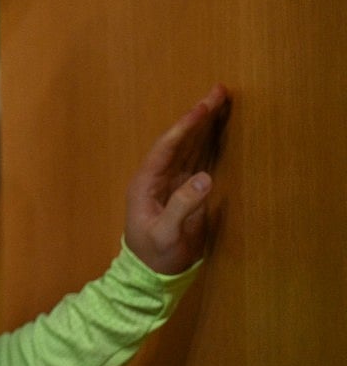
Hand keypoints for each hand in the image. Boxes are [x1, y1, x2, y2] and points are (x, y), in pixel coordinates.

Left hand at [124, 84, 229, 274]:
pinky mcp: (182, 192)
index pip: (167, 147)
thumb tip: (205, 177)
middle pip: (179, 140)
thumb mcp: (166, 234)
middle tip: (218, 92)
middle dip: (198, 117)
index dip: (185, 126)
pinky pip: (196, 162)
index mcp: (146, 182)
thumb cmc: (153, 254)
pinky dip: (208, 145)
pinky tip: (217, 133)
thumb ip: (183, 207)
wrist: (149, 274)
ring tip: (220, 103)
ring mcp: (170, 183)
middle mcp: (157, 177)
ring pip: (189, 148)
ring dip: (204, 127)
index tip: (202, 107)